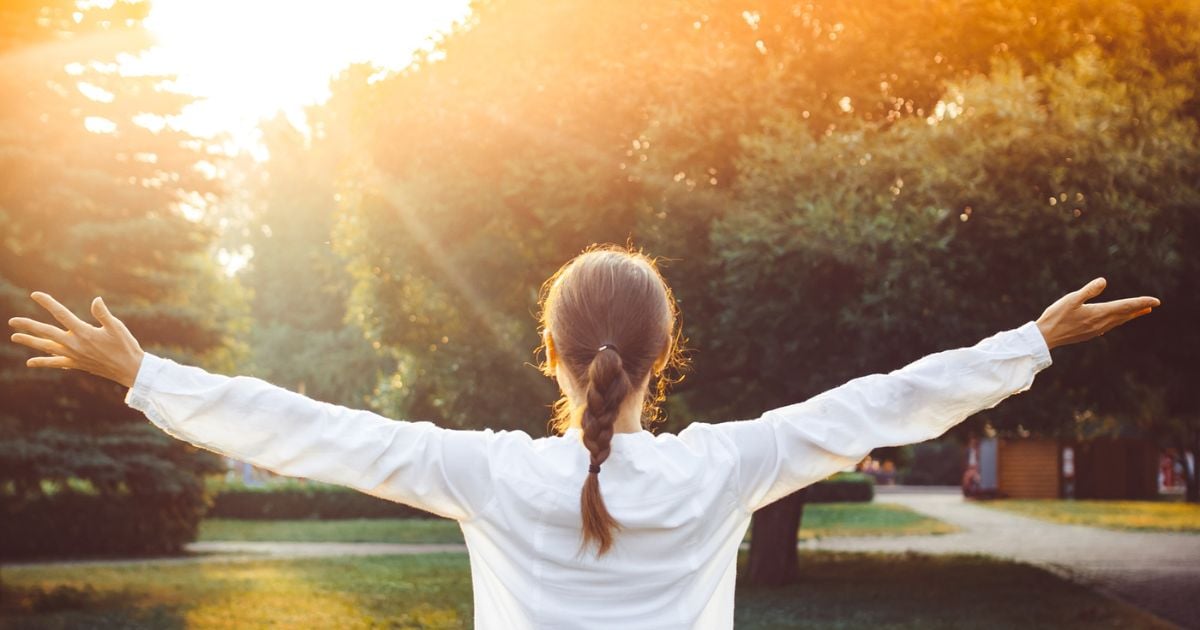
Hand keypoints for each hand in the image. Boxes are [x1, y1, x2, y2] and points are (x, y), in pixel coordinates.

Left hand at [8, 292, 144, 387]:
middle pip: (46, 333)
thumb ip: (103, 314)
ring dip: (29, 342)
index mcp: (84, 332)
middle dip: (28, 326)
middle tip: (12, 321)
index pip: (61, 314)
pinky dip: (43, 361)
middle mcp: (75, 344)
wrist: (130, 370)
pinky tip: (30, 362)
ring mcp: (74, 355)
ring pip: (46, 348)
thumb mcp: (117, 327)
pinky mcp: (76, 364)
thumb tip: (95, 300)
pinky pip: (55, 363)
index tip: (35, 295)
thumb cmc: (126, 346)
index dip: (47, 303)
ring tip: (14, 338)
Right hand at [1035, 278, 1159, 349]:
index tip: (1156, 301)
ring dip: (1129, 316)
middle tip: (1151, 305)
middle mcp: (1101, 323)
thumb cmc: (1056, 316)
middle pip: (1124, 315)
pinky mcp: (1089, 334)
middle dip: (1139, 309)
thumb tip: (1104, 281)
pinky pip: (1109, 326)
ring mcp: (1096, 330)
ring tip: (1138, 312)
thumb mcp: (1071, 299)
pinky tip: (1114, 321)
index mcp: (1099, 313)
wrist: (1046, 337)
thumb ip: (1089, 290)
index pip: (1126, 306)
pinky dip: (1117, 321)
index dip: (1141, 303)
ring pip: (1118, 321)